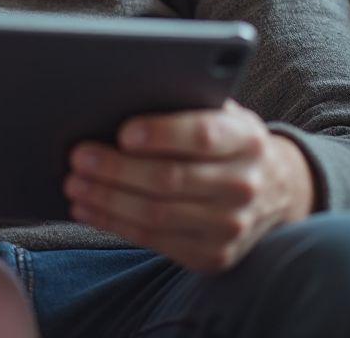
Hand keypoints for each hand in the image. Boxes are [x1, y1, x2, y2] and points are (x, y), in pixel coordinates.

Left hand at [64, 100, 314, 270]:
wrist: (275, 187)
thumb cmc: (225, 136)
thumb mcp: (218, 110)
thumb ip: (182, 102)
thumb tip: (120, 94)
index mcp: (246, 137)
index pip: (203, 136)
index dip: (161, 134)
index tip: (122, 132)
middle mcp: (244, 184)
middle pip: (170, 179)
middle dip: (116, 170)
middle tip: (78, 156)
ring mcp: (231, 226)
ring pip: (158, 215)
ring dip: (108, 200)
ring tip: (74, 183)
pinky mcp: (213, 255)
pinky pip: (155, 241)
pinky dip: (115, 224)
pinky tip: (88, 208)